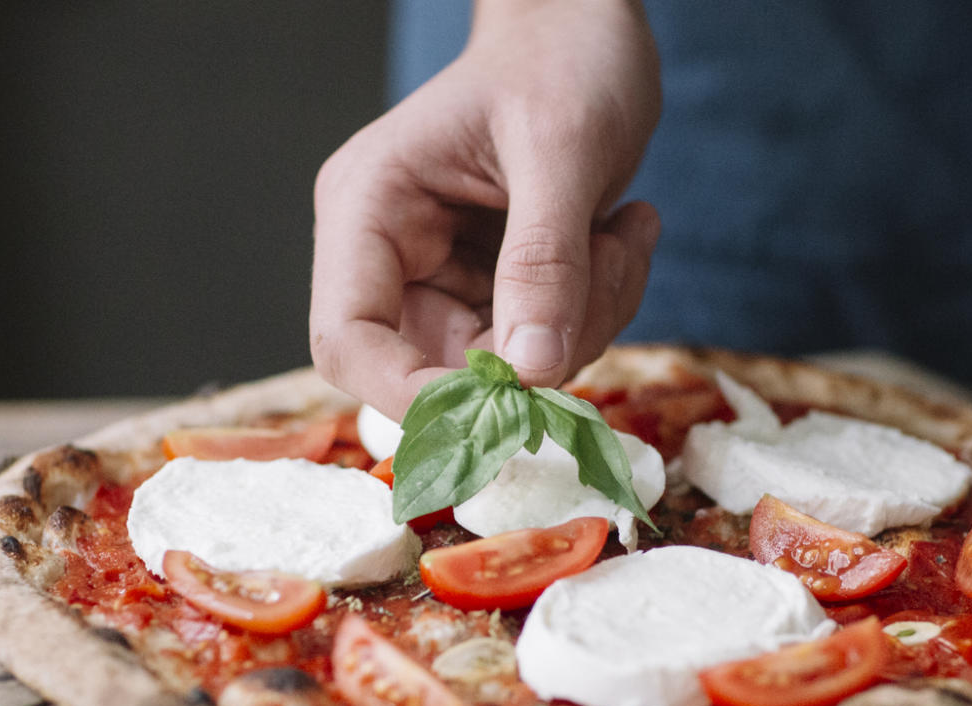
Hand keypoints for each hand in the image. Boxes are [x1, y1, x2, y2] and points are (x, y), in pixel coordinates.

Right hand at [308, 0, 661, 419]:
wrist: (590, 27)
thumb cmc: (560, 57)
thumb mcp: (561, 147)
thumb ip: (543, 259)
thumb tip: (531, 372)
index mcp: (369, 210)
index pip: (347, 341)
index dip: (411, 394)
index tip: (508, 402)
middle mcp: (395, 255)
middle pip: (440, 370)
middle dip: (538, 349)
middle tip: (609, 269)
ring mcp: (448, 277)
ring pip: (508, 370)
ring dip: (587, 322)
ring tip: (624, 234)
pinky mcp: (500, 289)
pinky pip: (547, 345)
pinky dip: (600, 308)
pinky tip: (624, 235)